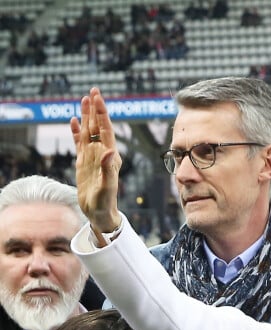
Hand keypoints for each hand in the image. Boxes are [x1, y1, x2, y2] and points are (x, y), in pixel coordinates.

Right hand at [70, 87, 121, 232]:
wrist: (99, 213)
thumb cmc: (105, 202)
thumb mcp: (107, 186)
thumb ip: (108, 169)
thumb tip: (109, 151)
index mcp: (110, 157)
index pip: (106, 131)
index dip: (102, 114)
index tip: (98, 98)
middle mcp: (103, 154)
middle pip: (97, 127)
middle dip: (95, 109)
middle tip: (93, 91)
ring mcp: (93, 157)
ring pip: (88, 132)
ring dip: (86, 116)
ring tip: (84, 100)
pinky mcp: (84, 163)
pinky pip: (80, 143)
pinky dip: (76, 132)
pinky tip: (74, 121)